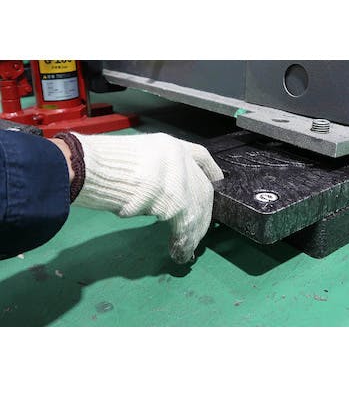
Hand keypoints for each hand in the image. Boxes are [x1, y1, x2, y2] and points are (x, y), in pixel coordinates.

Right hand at [71, 132, 222, 263]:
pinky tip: (177, 249)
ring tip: (185, 248)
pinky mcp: (172, 198)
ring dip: (191, 233)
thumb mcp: (136, 158)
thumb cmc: (100, 164)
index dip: (212, 171)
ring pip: (194, 209)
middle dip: (203, 214)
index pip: (201, 156)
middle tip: (198, 233)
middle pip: (202, 189)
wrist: (85, 167)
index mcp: (170, 145)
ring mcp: (176, 176)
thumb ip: (157, 172)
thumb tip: (166, 198)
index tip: (218, 181)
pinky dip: (182, 239)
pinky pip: (183, 223)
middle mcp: (178, 158)